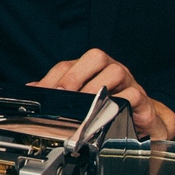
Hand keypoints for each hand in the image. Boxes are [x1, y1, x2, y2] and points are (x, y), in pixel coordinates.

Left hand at [31, 50, 174, 140]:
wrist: (141, 118)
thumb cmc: (109, 103)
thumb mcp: (81, 97)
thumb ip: (58, 92)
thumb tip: (32, 89)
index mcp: (91, 67)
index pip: (67, 64)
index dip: (52, 78)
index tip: (42, 94)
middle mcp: (110, 69)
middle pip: (95, 57)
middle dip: (75, 76)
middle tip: (63, 95)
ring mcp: (127, 81)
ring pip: (115, 72)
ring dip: (96, 89)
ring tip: (84, 106)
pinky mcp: (141, 98)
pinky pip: (133, 95)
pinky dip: (121, 103)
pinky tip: (109, 113)